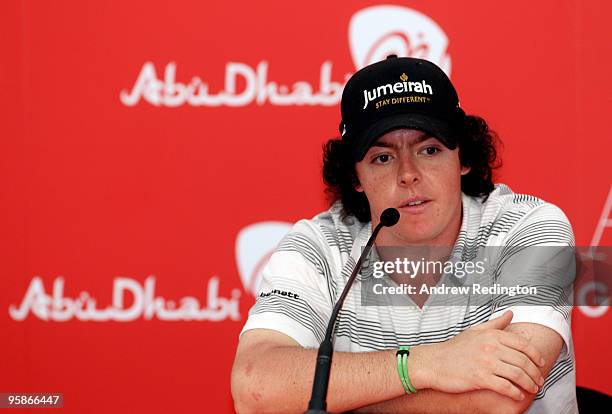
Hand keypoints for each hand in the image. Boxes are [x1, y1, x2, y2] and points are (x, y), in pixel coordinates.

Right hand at [415, 311, 544, 400]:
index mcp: (491, 335)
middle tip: (539, 380)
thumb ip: (495, 323)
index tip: (541, 362)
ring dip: (529, 384)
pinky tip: (518, 395)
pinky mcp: (480, 378)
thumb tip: (510, 314)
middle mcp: (490, 347)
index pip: (522, 344)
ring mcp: (485, 363)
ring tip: (533, 389)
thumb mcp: (474, 331)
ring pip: (517, 374)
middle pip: (523, 361)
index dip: (536, 354)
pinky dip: (515, 393)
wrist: (434, 363)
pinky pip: (505, 387)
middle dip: (536, 372)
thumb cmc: (454, 348)